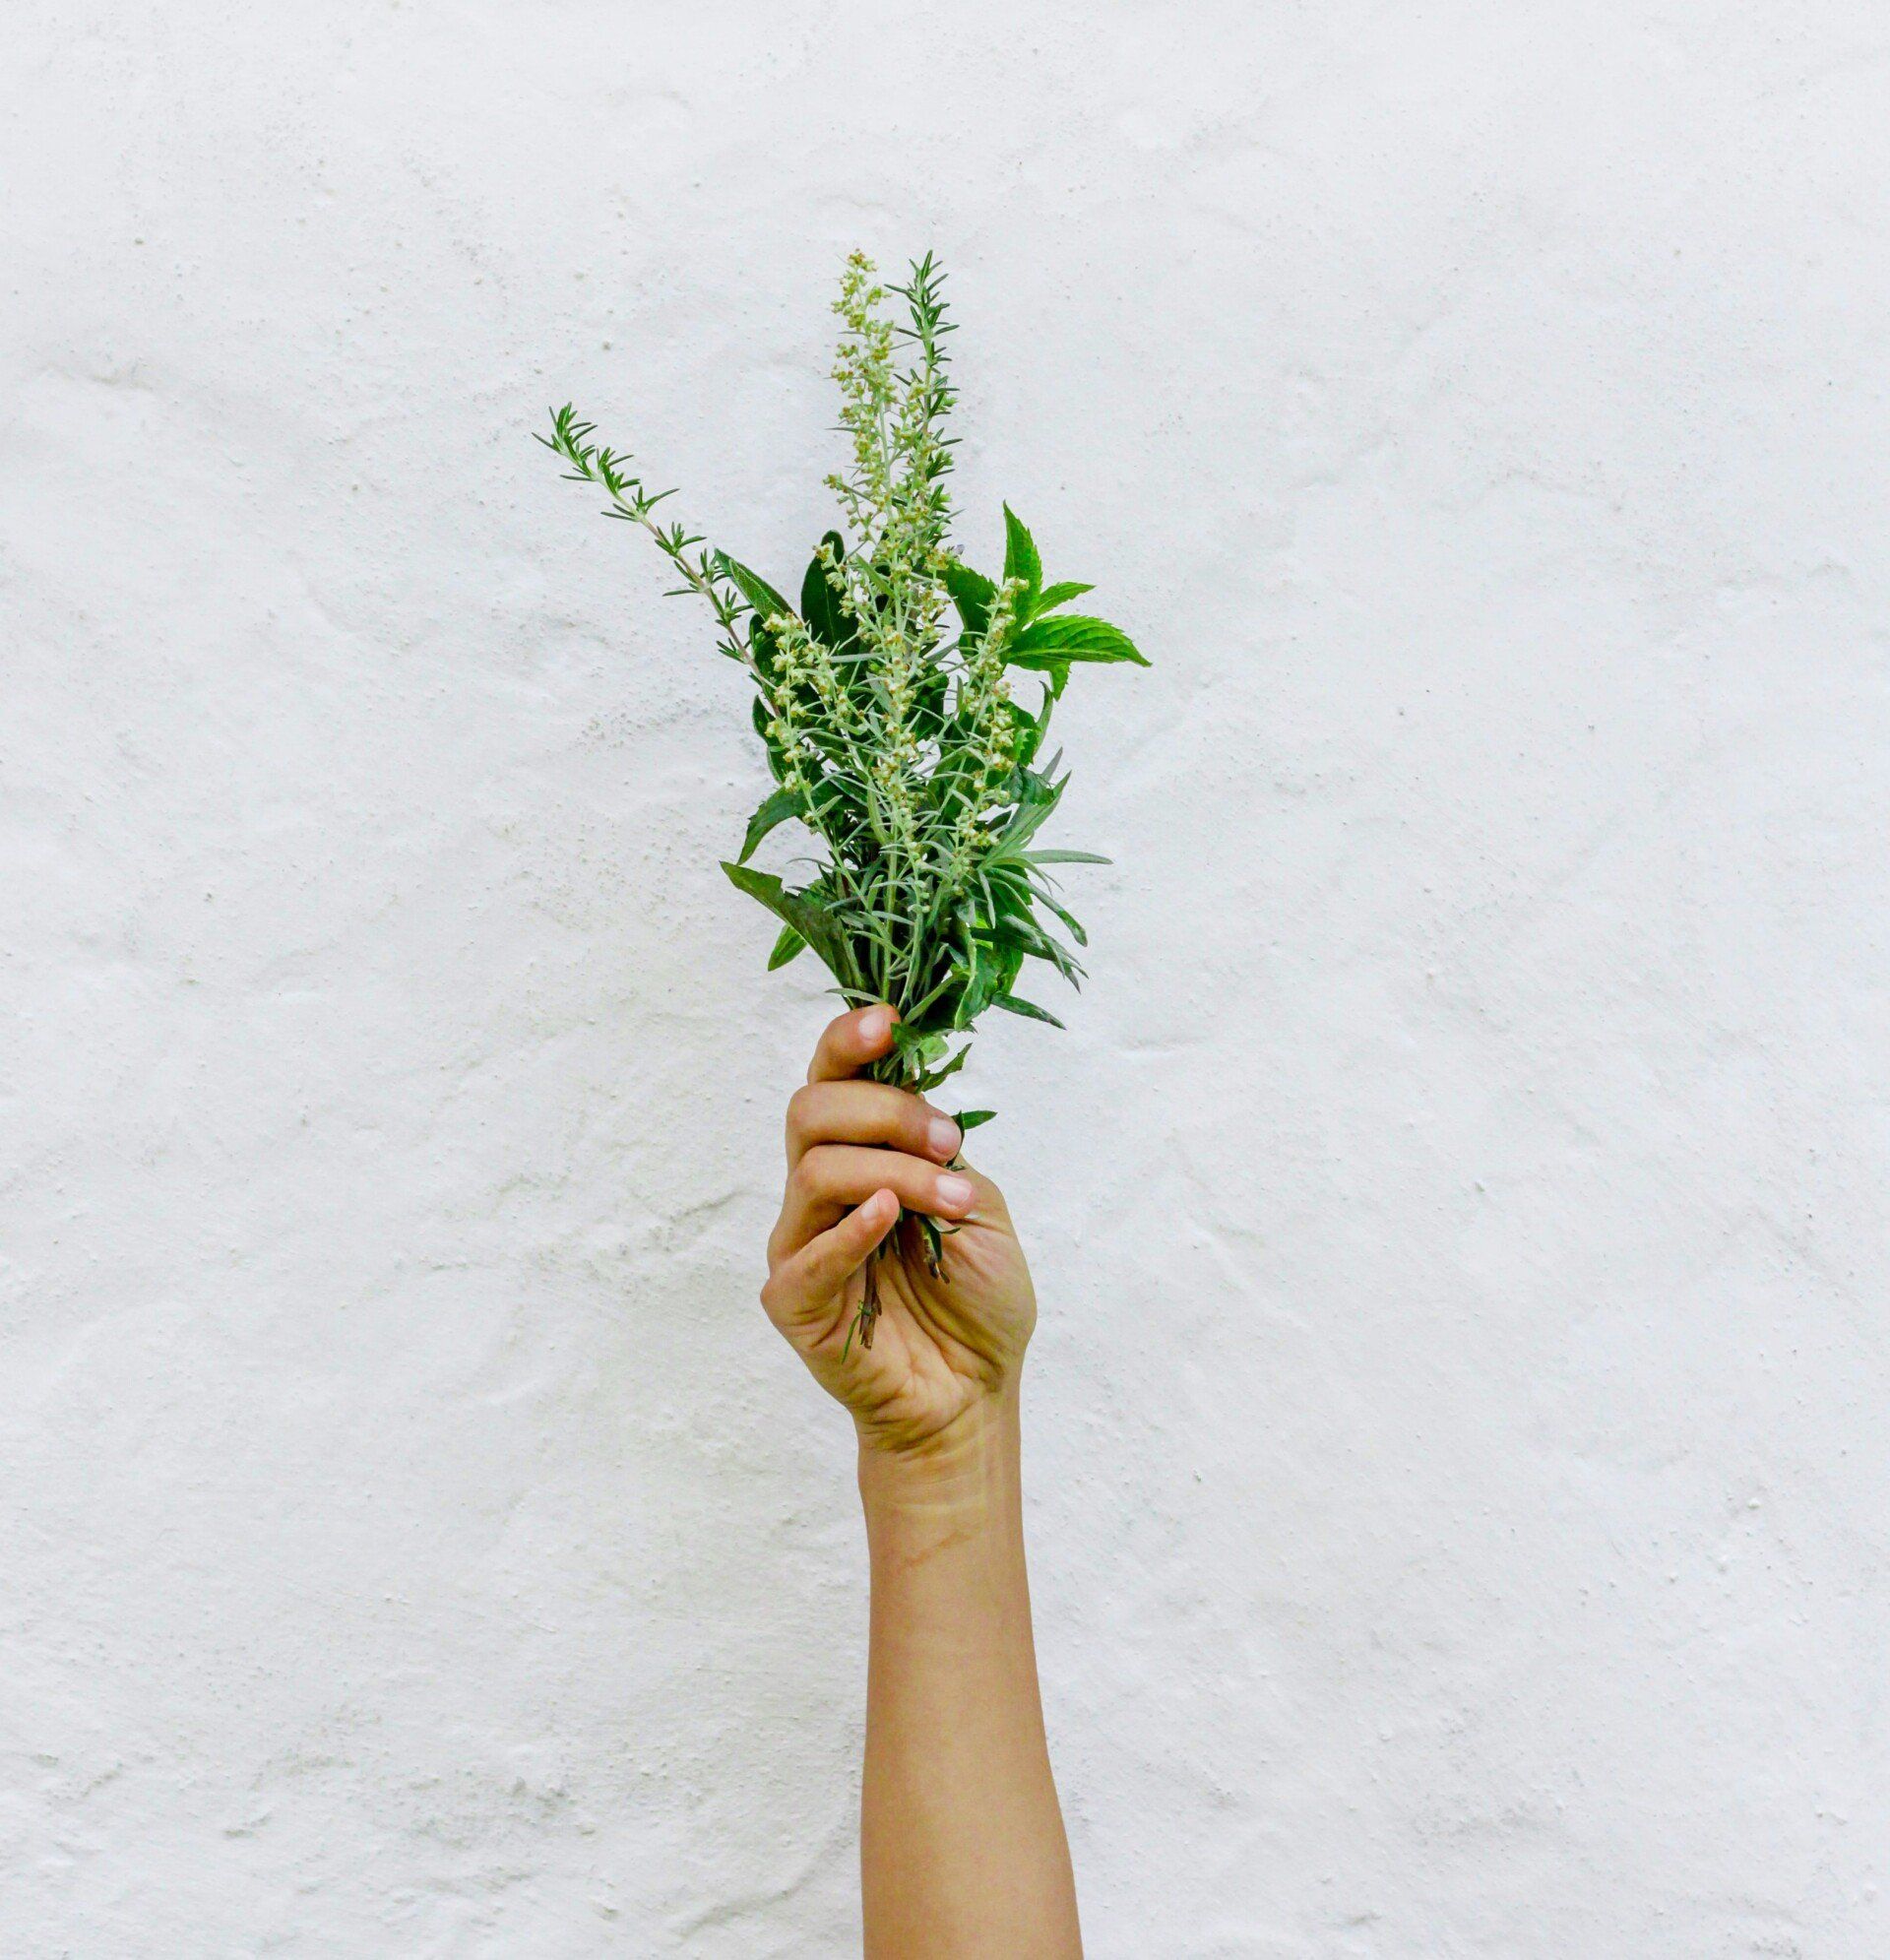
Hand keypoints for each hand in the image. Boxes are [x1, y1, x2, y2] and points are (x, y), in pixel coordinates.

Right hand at [761, 1004, 1036, 1459]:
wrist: (973, 1394)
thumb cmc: (975, 1303)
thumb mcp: (978, 1206)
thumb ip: (940, 1155)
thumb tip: (919, 1109)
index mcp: (861, 1156)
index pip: (832, 1080)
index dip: (849, 1041)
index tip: (890, 1022)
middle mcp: (819, 1191)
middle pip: (812, 1111)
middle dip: (886, 1111)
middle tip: (947, 1142)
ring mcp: (800, 1244)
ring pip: (817, 1170)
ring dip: (895, 1172)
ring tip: (951, 1202)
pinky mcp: (793, 1301)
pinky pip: (809, 1255)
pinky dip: (850, 1230)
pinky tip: (889, 1218)